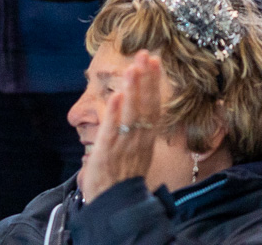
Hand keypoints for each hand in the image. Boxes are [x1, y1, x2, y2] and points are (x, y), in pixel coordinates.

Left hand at [80, 51, 161, 203]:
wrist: (114, 206)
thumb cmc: (123, 176)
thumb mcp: (137, 150)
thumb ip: (139, 128)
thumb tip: (137, 103)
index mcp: (146, 138)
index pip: (153, 105)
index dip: (154, 83)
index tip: (154, 60)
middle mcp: (138, 139)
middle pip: (145, 106)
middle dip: (146, 79)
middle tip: (146, 54)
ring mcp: (124, 146)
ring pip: (131, 115)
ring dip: (133, 90)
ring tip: (133, 68)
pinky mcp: (107, 153)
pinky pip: (113, 131)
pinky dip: (116, 114)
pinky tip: (118, 96)